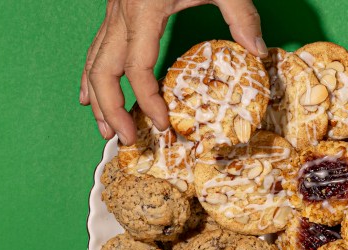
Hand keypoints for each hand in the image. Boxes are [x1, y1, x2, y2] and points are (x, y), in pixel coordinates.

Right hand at [81, 0, 266, 145]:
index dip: (147, 99)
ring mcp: (114, 10)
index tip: (162, 123)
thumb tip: (259, 53)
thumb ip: (240, 14)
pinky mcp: (116, 9)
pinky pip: (96, 46)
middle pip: (103, 69)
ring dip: (97, 97)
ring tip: (105, 129)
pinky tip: (89, 95)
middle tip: (126, 139)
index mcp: (143, 8)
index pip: (137, 66)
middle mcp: (121, 12)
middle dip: (111, 108)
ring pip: (93, 59)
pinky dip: (91, 74)